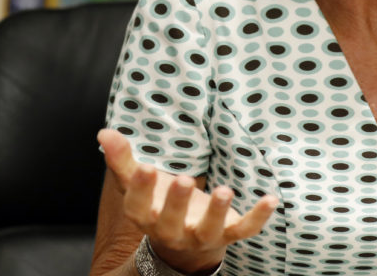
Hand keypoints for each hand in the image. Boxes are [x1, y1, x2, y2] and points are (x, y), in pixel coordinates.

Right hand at [97, 128, 277, 273]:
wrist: (184, 244)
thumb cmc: (158, 203)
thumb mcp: (139, 181)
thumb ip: (122, 159)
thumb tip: (104, 132)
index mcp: (145, 216)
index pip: (138, 206)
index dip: (141, 189)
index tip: (145, 167)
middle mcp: (171, 231)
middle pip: (170, 221)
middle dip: (177, 203)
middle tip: (184, 179)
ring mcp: (201, 236)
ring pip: (209, 230)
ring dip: (217, 213)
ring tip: (224, 191)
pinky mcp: (227, 235)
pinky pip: (244, 230)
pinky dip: (258, 217)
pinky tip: (271, 199)